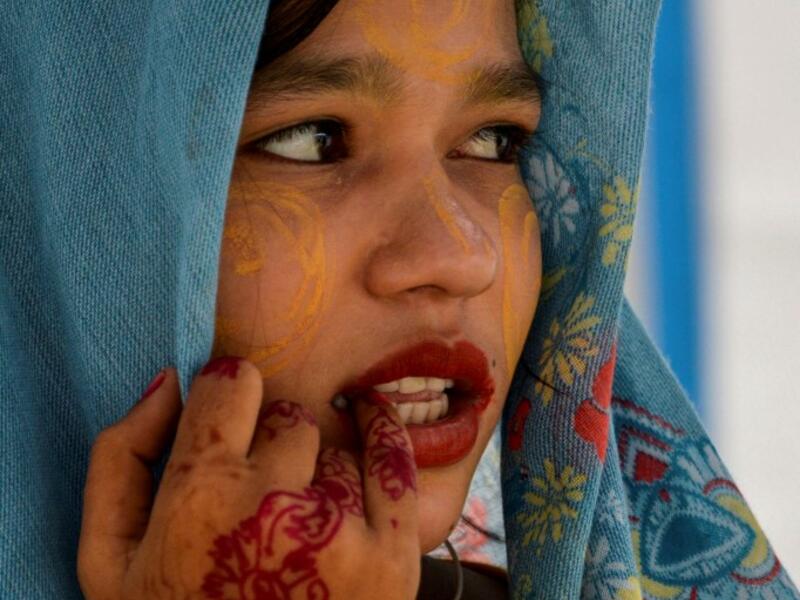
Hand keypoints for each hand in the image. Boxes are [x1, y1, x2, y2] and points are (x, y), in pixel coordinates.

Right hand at [77, 358, 419, 598]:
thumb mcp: (109, 562)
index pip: (230, 383)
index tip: (229, 416)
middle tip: (259, 497)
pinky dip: (382, 433)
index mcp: (196, 496)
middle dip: (272, 445)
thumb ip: (121, 460)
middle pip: (288, 417)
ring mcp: (338, 532)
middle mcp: (270, 505)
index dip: (226, 397)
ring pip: (336, 446)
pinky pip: (394, 459)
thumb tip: (169, 379)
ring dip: (317, 473)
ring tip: (295, 530)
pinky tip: (371, 417)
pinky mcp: (390, 556)